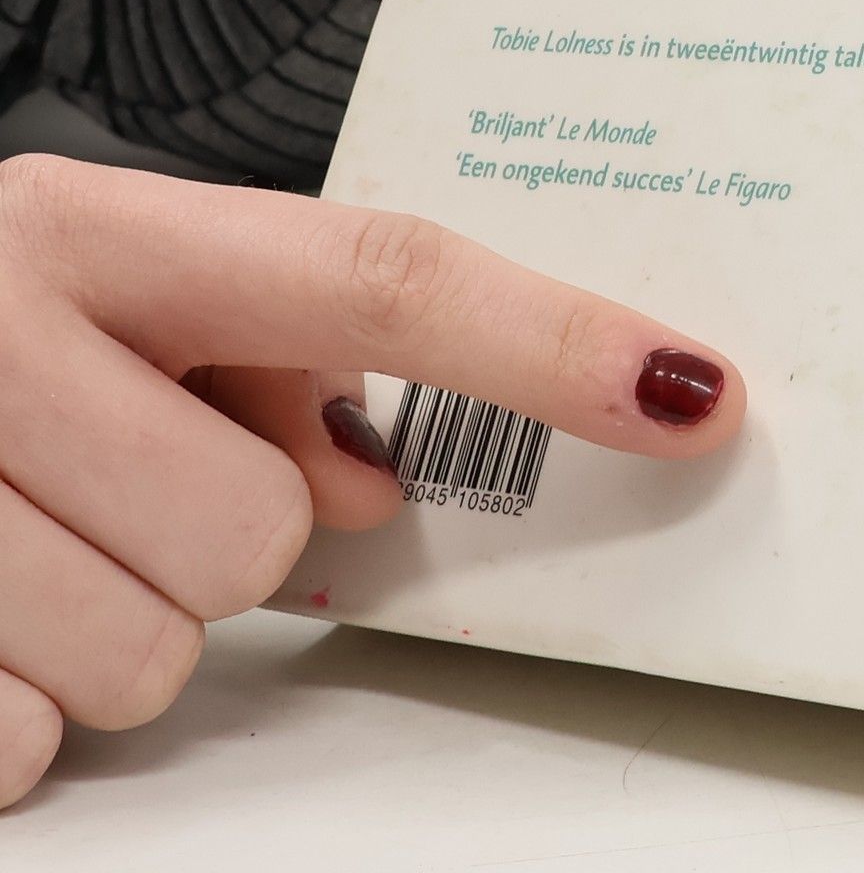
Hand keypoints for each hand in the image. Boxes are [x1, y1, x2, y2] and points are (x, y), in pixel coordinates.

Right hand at [0, 154, 742, 807]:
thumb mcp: (106, 301)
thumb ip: (269, 366)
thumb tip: (377, 487)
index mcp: (90, 226)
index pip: (375, 275)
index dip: (543, 341)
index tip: (690, 390)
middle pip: (259, 528)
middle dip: (224, 544)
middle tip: (124, 494)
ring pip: (153, 655)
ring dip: (116, 634)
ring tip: (30, 545)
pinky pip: (26, 743)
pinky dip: (17, 708)